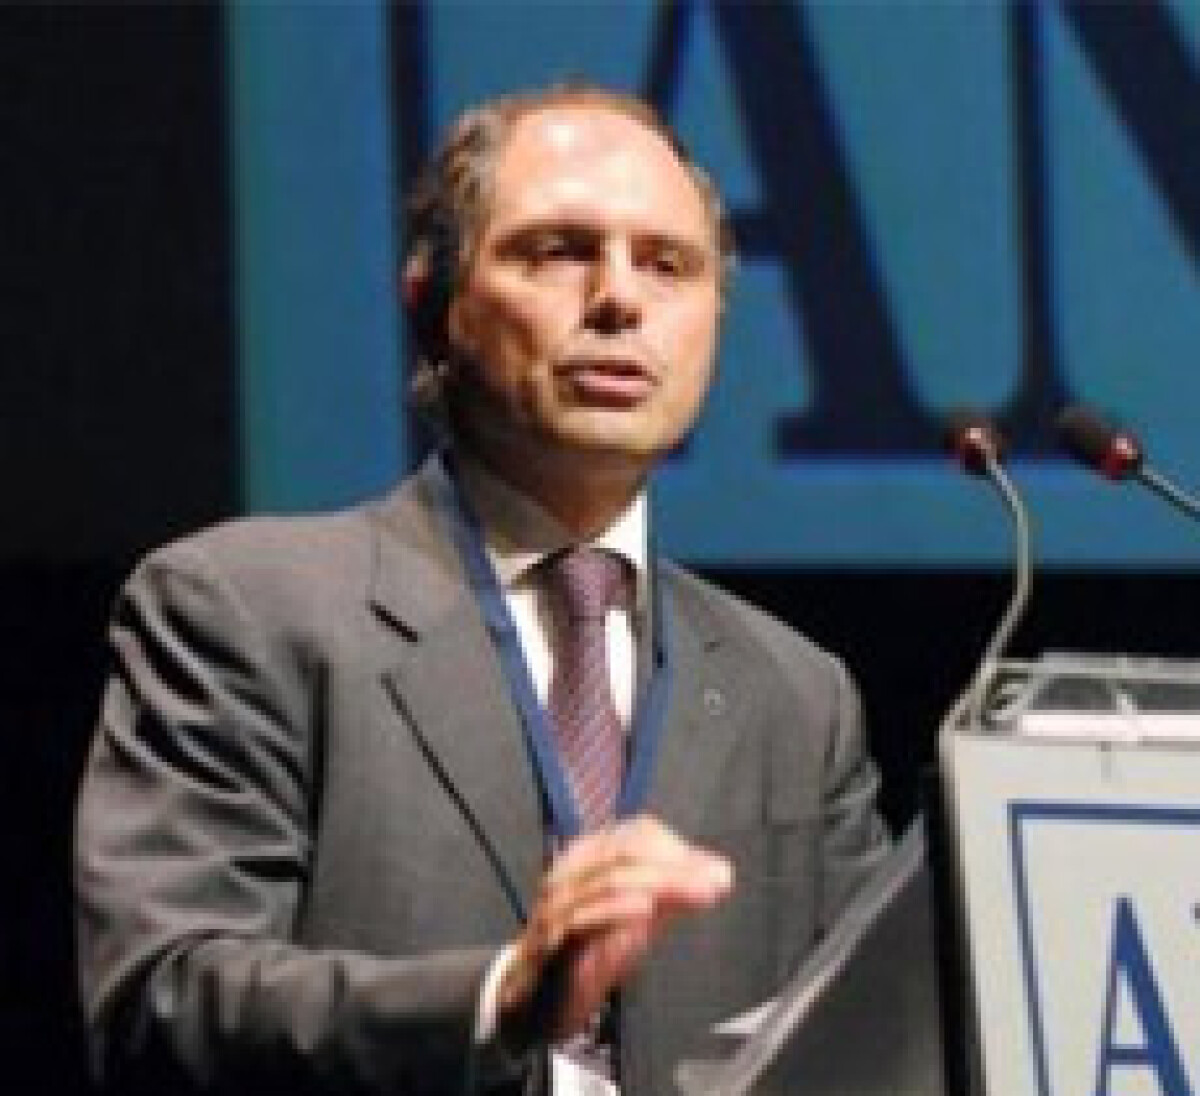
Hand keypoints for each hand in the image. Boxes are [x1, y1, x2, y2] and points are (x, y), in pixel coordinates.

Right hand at [497, 815, 732, 1042]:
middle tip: (716, 881)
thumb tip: (719, 874)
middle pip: (625, 853)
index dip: (678, 848)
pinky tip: (646, 911)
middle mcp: (572, 873)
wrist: (533, 999)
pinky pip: (583, 919)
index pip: (637, 834)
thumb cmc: (587, 952)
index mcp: (591, 859)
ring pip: (609, 880)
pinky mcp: (549, 942)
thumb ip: (672, 896)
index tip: (715, 871)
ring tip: (695, 892)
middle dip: (676, 866)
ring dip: (659, 883)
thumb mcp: (638, 919)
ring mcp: (557, 906)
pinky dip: (616, 911)